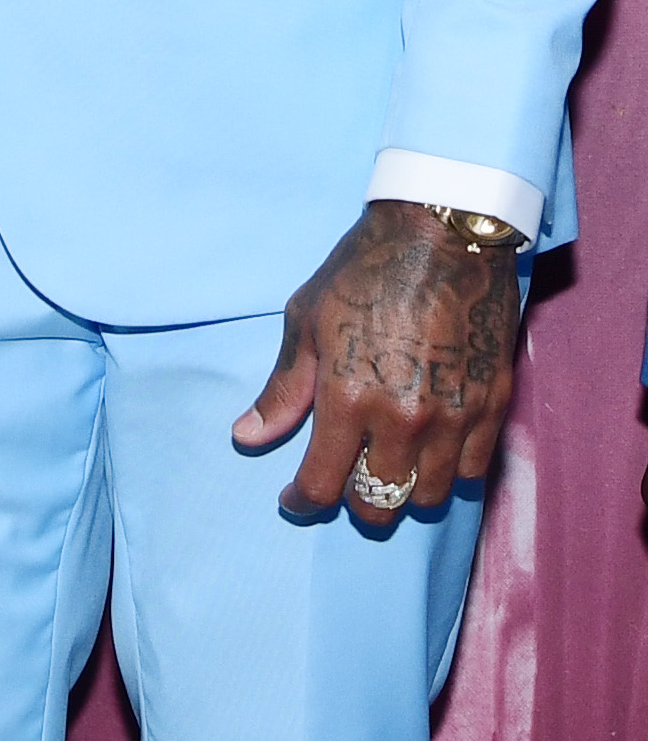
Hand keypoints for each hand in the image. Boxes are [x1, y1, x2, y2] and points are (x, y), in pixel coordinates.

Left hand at [235, 200, 520, 519]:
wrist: (441, 236)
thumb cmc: (362, 271)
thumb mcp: (306, 320)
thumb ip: (283, 388)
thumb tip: (247, 437)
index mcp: (348, 396)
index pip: (323, 484)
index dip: (303, 502)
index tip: (293, 501)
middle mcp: (403, 419)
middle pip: (380, 504)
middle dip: (355, 504)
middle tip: (342, 482)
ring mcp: (455, 419)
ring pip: (430, 498)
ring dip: (403, 492)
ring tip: (385, 465)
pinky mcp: (493, 410)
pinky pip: (472, 474)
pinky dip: (448, 472)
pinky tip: (429, 450)